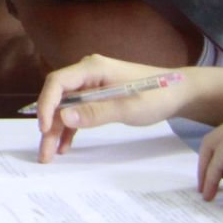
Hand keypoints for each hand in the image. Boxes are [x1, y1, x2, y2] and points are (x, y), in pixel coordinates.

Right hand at [34, 54, 184, 161]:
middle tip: (44, 152)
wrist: (178, 93)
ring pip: (66, 108)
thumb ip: (95, 112)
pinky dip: (71, 128)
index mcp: (91, 68)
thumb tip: (63, 117)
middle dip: (49, 124)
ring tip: (50, 154)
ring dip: (57, 129)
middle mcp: (86, 74)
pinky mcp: (96, 97)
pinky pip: (77, 112)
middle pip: (59, 98)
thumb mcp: (128, 107)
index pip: (58, 82)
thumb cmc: (156, 96)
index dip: (46, 104)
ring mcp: (91, 85)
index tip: (44, 128)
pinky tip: (65, 145)